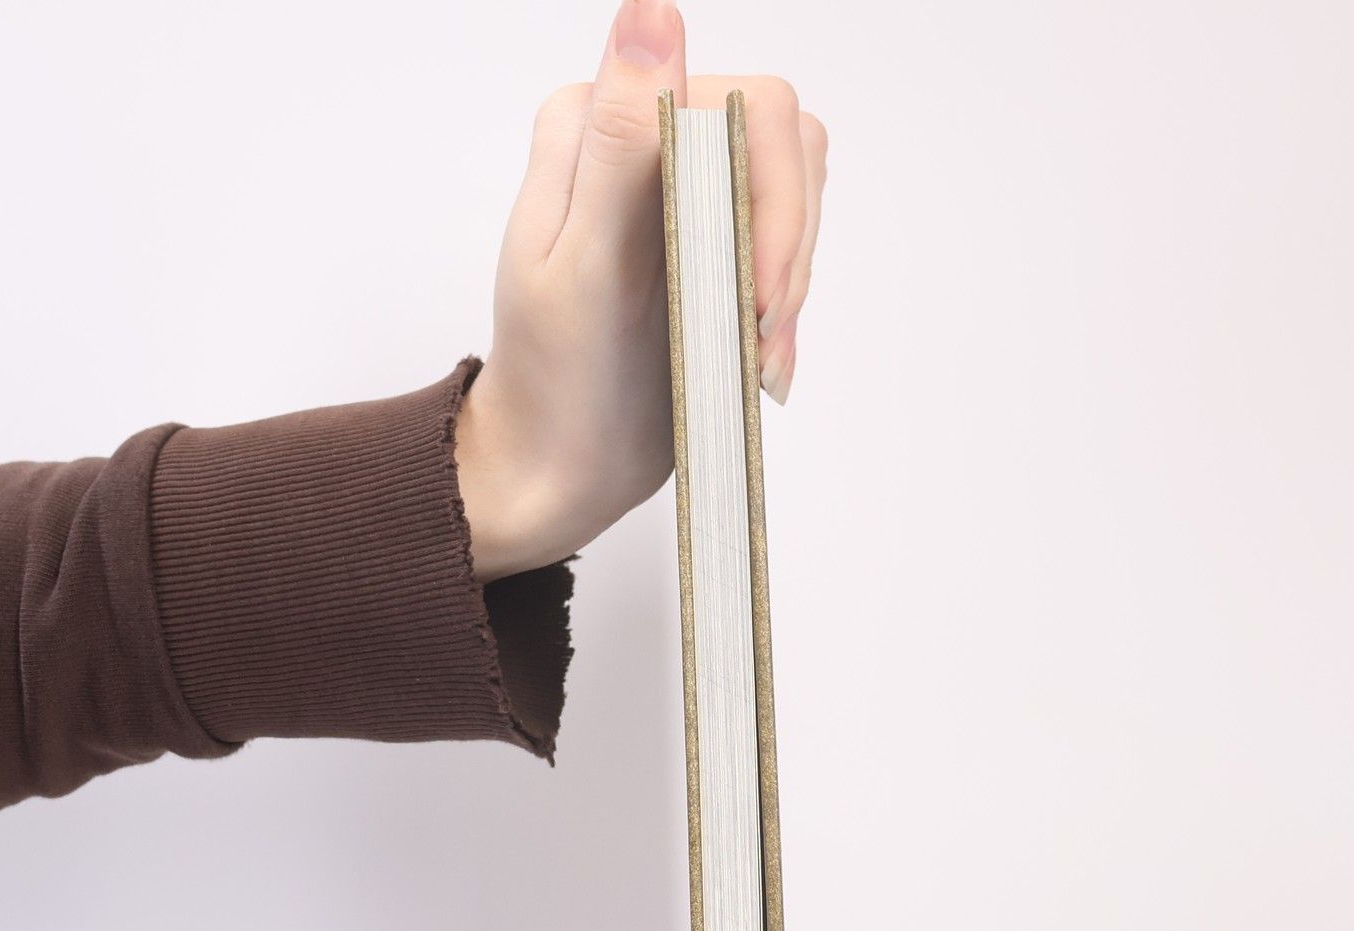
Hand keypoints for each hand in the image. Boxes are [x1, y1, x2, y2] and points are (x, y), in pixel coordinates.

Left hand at [454, 1, 827, 582]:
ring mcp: (682, 189)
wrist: (558, 463)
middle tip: (760, 338)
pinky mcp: (710, 240)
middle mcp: (641, 138)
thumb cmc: (558, 382)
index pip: (742, 108)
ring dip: (791, 280)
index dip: (772, 199)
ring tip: (758, 357)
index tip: (756, 295)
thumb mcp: (583, 265)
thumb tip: (653, 17)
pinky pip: (785, 237)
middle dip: (786, 248)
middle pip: (781, 145)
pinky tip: (759, 357)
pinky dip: (785, 301)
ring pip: (794, 189)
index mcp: (597, 124)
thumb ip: (620, 142)